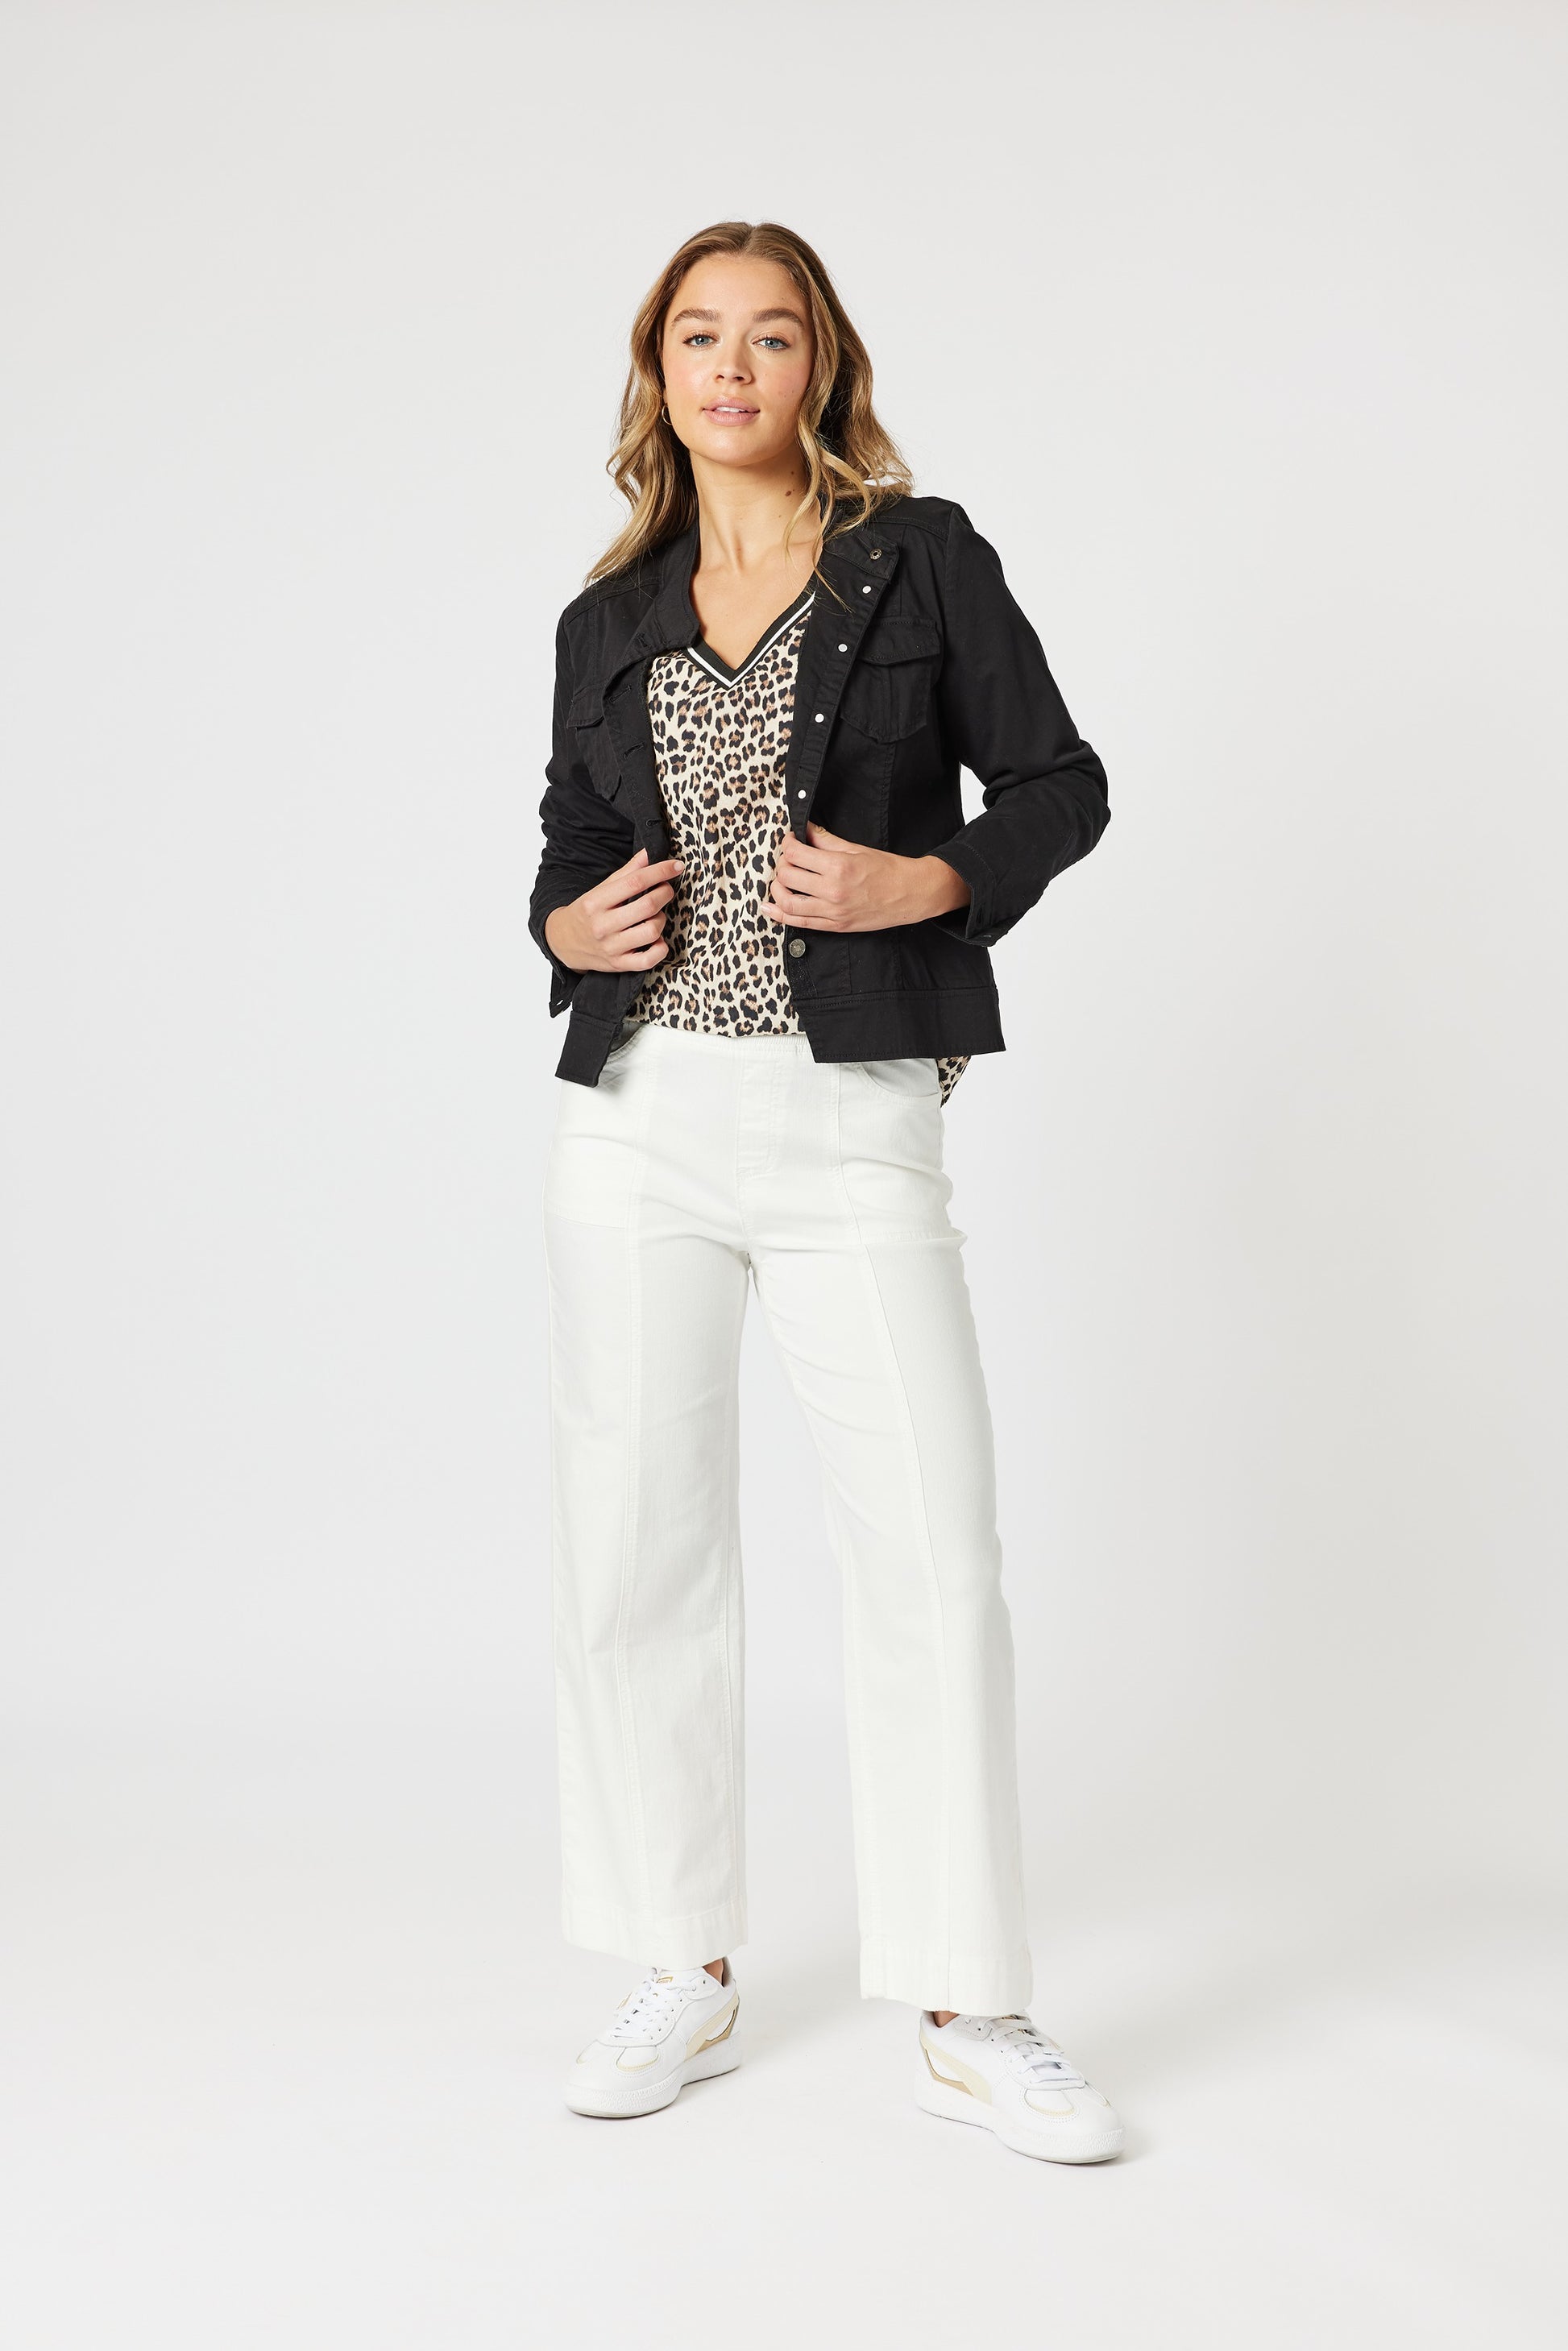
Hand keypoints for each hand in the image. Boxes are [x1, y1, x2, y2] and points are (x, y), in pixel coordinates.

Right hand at [544, 846, 684, 972]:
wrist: (562, 943)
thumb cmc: (586, 913)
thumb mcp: (599, 890)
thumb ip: (626, 873)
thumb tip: (649, 854)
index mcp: (596, 902)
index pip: (635, 882)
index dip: (660, 871)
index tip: (677, 866)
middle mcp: (602, 925)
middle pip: (647, 906)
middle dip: (665, 893)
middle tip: (666, 889)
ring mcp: (611, 947)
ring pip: (651, 931)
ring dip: (661, 919)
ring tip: (655, 915)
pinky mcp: (618, 965)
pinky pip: (649, 960)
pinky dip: (660, 949)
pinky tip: (657, 940)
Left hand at [761, 823, 970, 931]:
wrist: (911, 894)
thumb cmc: (887, 869)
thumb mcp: (856, 848)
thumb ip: (826, 839)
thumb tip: (804, 830)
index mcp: (838, 866)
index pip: (796, 854)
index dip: (787, 844)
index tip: (790, 840)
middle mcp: (832, 891)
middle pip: (788, 876)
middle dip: (782, 865)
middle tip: (788, 859)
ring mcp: (832, 912)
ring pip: (787, 902)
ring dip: (776, 889)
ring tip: (779, 880)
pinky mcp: (834, 926)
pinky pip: (799, 923)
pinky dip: (779, 915)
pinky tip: (769, 907)